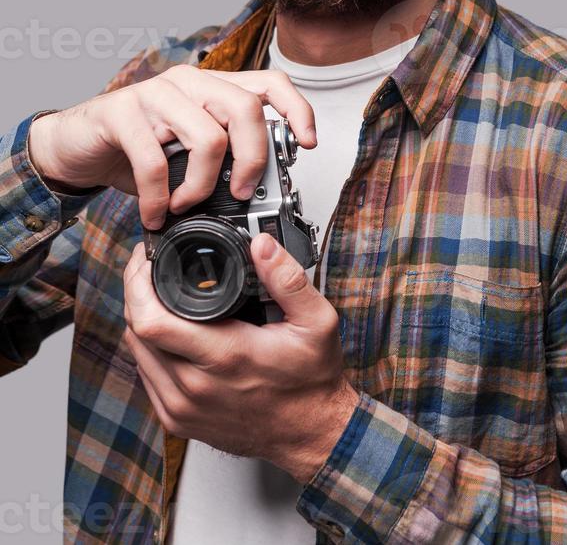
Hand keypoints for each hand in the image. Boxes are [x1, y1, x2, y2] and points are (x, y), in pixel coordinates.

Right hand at [27, 66, 316, 227]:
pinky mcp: (121, 111)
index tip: (307, 144)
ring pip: (208, 136)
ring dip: (202, 185)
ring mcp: (155, 93)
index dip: (297, 110)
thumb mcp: (188, 154)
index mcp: (212, 88)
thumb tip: (262, 190)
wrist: (76, 145)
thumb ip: (223, 160)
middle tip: (242, 192)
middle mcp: (189, 82)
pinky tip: (155, 213)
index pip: (270, 83)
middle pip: (246, 108)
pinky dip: (158, 198)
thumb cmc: (137, 149)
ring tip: (185, 206)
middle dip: (253, 159)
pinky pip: (154, 160)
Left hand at [123, 234, 358, 483]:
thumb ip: (288, 279)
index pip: (152, 321)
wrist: (310, 434)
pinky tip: (167, 331)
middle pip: (136, 332)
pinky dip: (149, 348)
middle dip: (136, 292)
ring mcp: (182, 408)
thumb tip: (262, 245)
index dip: (138, 283)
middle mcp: (195, 387)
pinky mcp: (178, 421)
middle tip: (149, 268)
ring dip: (140, 319)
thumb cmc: (311, 381)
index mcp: (224, 356)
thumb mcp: (316, 322)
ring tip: (156, 293)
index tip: (146, 258)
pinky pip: (147, 376)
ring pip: (137, 353)